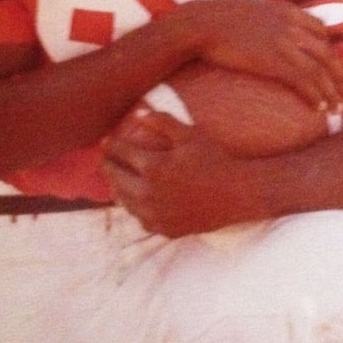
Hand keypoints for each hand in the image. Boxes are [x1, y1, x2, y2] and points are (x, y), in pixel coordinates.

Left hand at [102, 111, 255, 236]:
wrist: (237, 195)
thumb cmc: (215, 160)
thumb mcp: (190, 135)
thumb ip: (162, 122)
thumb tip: (138, 113)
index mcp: (153, 168)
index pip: (121, 153)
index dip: (111, 145)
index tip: (105, 141)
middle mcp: (149, 194)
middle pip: (116, 178)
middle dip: (108, 166)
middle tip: (105, 159)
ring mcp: (155, 215)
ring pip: (124, 201)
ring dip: (117, 187)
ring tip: (116, 178)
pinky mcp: (164, 229)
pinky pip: (139, 218)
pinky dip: (134, 207)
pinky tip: (136, 199)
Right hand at [178, 0, 342, 111]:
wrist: (201, 25)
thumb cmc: (214, 21)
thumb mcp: (248, 13)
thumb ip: (264, 23)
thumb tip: (262, 38)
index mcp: (287, 10)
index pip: (320, 30)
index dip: (331, 50)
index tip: (334, 67)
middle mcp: (292, 25)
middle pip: (327, 52)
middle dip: (341, 75)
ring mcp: (285, 42)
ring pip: (320, 70)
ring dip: (333, 91)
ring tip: (339, 109)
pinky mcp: (275, 60)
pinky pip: (304, 81)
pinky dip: (315, 96)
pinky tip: (319, 109)